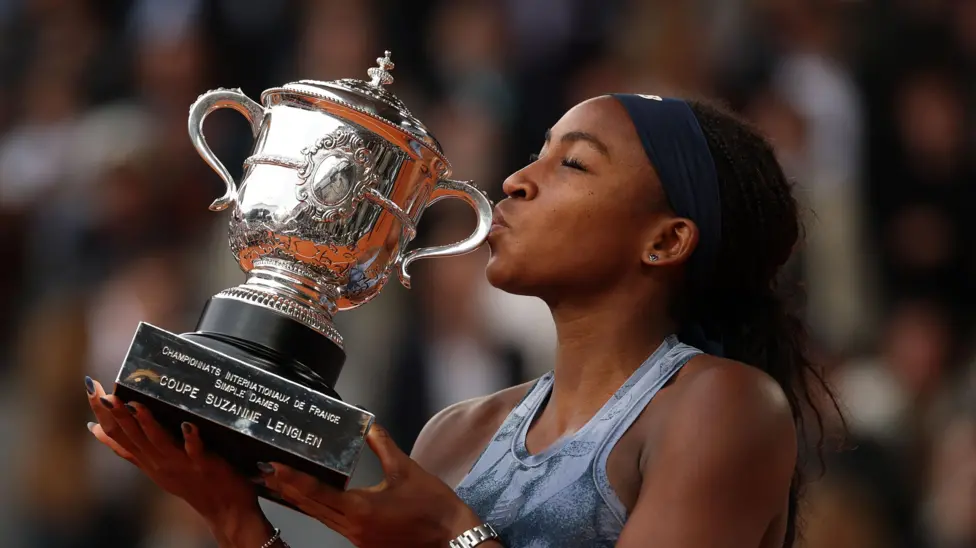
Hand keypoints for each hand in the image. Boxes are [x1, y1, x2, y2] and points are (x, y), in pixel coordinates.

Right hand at [85, 376, 274, 545]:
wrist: (220, 505)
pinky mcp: (202, 465)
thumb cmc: (187, 480)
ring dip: (146, 423)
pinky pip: (195, 451)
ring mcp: (179, 463)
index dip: (102, 412)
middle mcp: (157, 461)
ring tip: (135, 404)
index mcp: (145, 458)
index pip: (116, 434)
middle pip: (132, 436)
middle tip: (104, 394)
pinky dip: (191, 439)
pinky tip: (188, 425)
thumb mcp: (151, 464)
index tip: (91, 388)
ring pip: (158, 442)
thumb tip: (95, 429)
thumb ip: (127, 448)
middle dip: (117, 414)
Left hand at [261, 423, 488, 547]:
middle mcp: (351, 528)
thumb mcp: (407, 470)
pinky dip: (318, 510)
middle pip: (310, 508)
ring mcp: (356, 538)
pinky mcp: (364, 542)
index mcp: (359, 510)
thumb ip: (383, 446)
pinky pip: (333, 523)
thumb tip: (368, 425)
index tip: (272, 466)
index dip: (291, 479)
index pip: (315, 493)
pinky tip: (312, 499)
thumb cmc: (432, 507)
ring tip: (279, 483)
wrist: (451, 539)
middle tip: (264, 470)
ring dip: (299, 501)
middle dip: (286, 489)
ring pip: (319, 518)